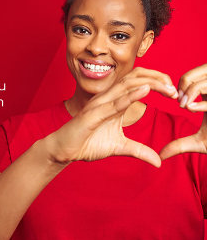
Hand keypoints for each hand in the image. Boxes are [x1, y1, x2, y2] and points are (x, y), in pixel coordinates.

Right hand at [44, 67, 178, 167]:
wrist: (63, 150)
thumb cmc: (86, 143)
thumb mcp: (119, 147)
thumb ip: (138, 150)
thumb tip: (158, 161)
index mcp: (114, 102)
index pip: (137, 82)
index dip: (157, 82)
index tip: (174, 92)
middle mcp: (107, 98)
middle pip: (135, 78)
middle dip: (158, 79)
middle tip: (175, 89)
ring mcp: (99, 105)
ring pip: (126, 85)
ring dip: (149, 84)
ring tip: (167, 88)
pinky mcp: (92, 115)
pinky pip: (113, 103)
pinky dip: (129, 96)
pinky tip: (144, 92)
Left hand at [160, 63, 206, 159]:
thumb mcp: (199, 142)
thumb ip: (179, 145)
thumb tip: (160, 155)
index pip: (193, 75)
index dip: (181, 85)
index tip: (178, 102)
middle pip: (200, 71)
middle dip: (185, 84)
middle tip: (180, 102)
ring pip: (204, 81)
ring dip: (191, 92)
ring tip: (186, 107)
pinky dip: (200, 102)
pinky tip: (191, 109)